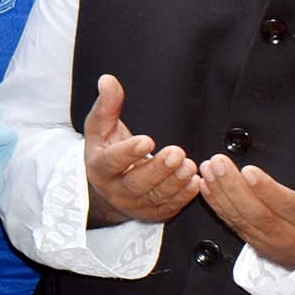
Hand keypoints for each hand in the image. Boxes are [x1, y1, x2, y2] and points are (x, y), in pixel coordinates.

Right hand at [79, 73, 199, 225]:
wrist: (109, 186)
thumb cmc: (106, 151)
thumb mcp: (101, 127)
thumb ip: (107, 104)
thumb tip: (107, 81)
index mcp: (100, 168)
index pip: (111, 162)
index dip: (128, 153)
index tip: (146, 141)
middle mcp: (115, 190)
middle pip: (136, 183)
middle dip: (159, 169)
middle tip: (177, 153)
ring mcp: (134, 205)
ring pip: (156, 197)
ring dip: (175, 182)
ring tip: (190, 166)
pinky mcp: (152, 214)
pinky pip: (169, 207)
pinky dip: (183, 197)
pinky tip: (195, 182)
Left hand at [200, 147, 294, 269]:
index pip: (286, 205)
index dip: (266, 189)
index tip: (248, 170)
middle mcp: (287, 235)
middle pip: (255, 213)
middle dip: (232, 187)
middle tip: (217, 162)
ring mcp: (267, 241)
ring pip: (240, 219)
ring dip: (220, 193)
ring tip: (208, 169)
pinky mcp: (253, 241)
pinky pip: (232, 223)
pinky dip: (216, 205)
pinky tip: (205, 186)